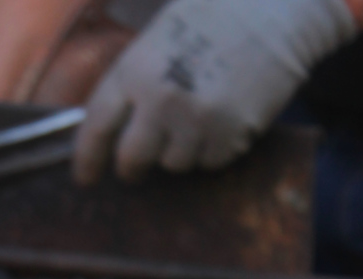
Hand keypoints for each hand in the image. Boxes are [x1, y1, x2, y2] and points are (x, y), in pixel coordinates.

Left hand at [74, 0, 356, 182]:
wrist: (277, 6)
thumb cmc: (215, 15)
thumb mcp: (158, 39)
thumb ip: (132, 83)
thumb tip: (111, 129)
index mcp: (135, 69)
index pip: (96, 128)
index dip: (86, 159)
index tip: (84, 177)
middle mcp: (161, 100)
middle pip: (131, 161)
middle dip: (132, 168)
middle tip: (137, 167)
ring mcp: (196, 121)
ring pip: (173, 165)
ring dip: (180, 151)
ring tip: (197, 115)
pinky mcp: (230, 136)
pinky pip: (209, 163)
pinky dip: (213, 148)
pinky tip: (224, 115)